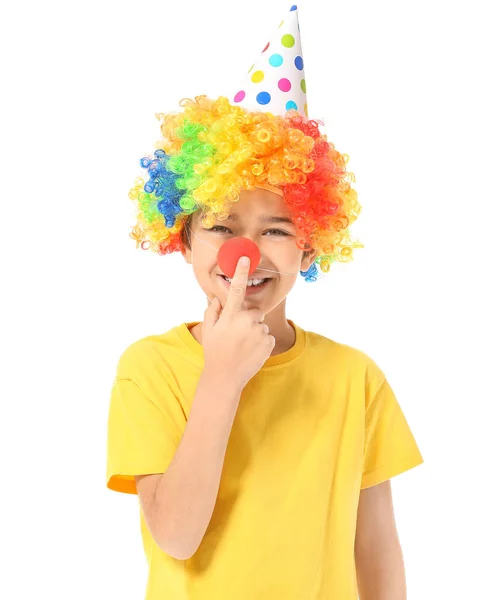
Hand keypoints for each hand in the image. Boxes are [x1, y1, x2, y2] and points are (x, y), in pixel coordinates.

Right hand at [202, 257, 275, 389]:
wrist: (225, 377)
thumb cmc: (214, 352)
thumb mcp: (208, 330)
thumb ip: (212, 311)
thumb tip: (219, 299)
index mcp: (230, 315)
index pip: (235, 289)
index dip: (240, 272)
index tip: (245, 258)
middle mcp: (246, 320)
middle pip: (254, 311)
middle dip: (248, 318)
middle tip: (237, 334)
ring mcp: (259, 331)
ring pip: (260, 324)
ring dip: (254, 332)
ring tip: (243, 346)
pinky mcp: (269, 342)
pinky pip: (268, 336)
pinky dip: (261, 342)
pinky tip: (251, 351)